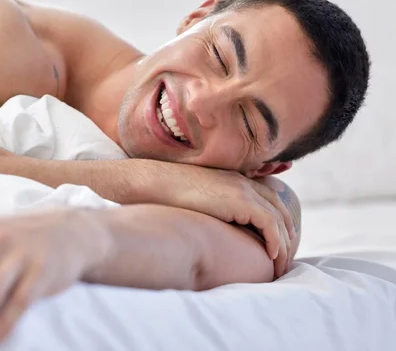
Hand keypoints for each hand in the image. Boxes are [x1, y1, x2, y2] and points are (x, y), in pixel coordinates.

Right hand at [136, 160, 295, 278]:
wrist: (159, 182)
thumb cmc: (171, 194)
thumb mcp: (200, 199)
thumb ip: (215, 207)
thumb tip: (217, 227)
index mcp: (237, 180)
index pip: (270, 200)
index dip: (279, 222)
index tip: (279, 243)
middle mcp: (245, 183)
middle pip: (280, 210)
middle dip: (288, 235)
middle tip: (285, 259)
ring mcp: (244, 190)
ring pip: (279, 219)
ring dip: (284, 244)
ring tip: (281, 266)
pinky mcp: (241, 200)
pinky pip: (269, 223)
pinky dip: (275, 240)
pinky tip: (272, 255)